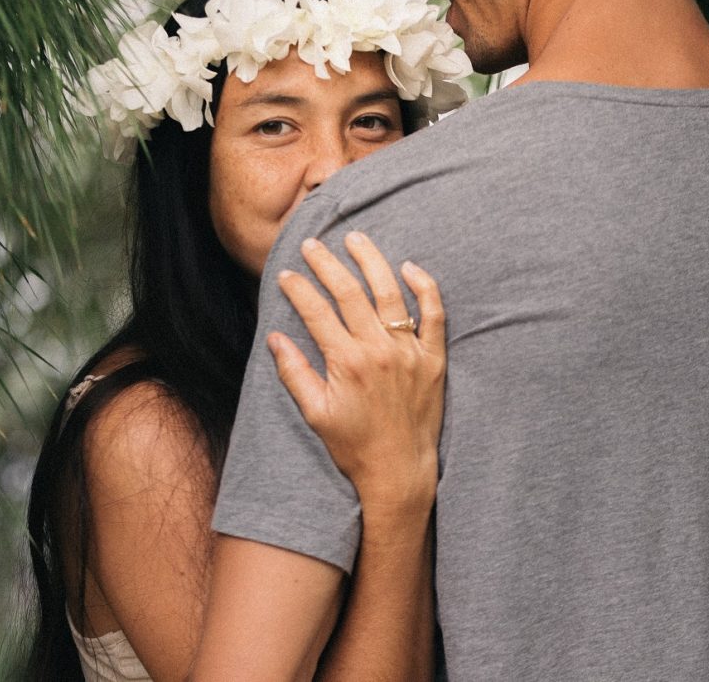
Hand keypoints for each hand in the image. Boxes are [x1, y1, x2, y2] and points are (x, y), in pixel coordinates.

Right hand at [269, 232, 445, 512]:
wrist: (399, 470)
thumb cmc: (354, 445)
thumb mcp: (315, 413)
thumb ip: (294, 373)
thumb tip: (275, 337)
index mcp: (346, 363)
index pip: (317, 312)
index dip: (298, 289)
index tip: (286, 274)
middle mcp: (379, 351)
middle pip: (349, 293)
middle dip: (326, 264)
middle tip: (312, 244)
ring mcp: (409, 352)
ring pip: (389, 293)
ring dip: (370, 261)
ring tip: (355, 238)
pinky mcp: (433, 358)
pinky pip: (433, 314)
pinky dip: (424, 287)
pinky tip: (408, 267)